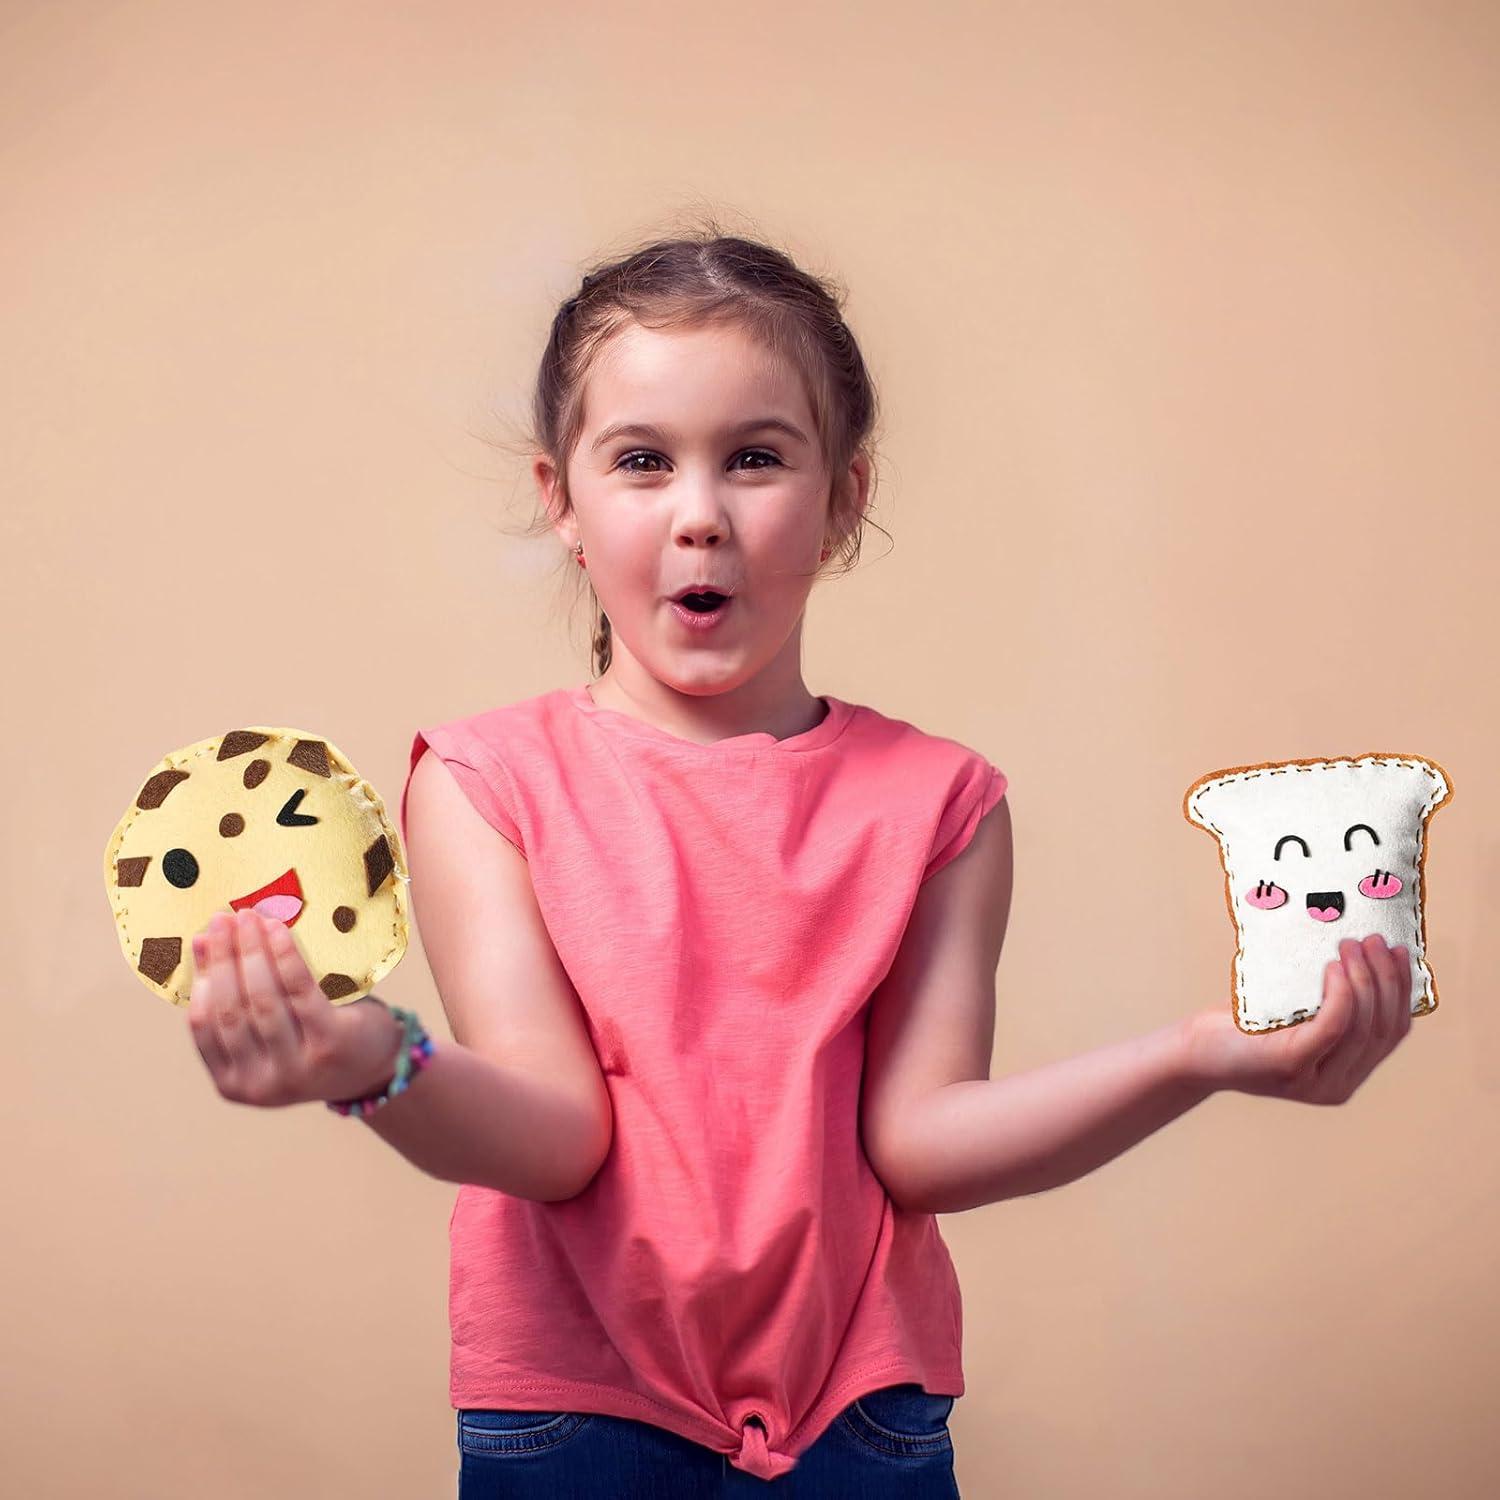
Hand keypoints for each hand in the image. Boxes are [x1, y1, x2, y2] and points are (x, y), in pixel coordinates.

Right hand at [186, 907, 401, 1107]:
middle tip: (222, 919)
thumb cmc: (311, 1040)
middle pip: (231, 1009)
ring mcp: (297, 1069)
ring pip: (263, 1000)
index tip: (202, 938)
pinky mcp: (331, 1043)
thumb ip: (235, 999)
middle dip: (224, 958)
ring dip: (251, 952)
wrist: (373, 1064)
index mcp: (232, 1084)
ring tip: (248, 918)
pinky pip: (300, 991)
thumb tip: (203, 942)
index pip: (203, 1024)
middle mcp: (261, 1085)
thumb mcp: (266, 1032)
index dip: (202, 976)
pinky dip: (285, 956)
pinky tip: (276, 930)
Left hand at [1183, 933, 1414, 1102]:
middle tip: (1375, 940)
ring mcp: (1314, 1080)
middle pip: (1382, 1029)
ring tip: (1353, 944)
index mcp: (1345, 1077)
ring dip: (1364, 979)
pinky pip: (1332, 1026)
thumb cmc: (1241, 1028)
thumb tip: (1357, 954)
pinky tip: (1333, 967)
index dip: (1400, 991)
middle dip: (1385, 979)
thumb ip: (1324, 1006)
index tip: (1399, 953)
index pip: (1392, 1033)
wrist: (1193, 1054)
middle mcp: (1336, 1086)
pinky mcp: (1290, 1064)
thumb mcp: (1293, 1018)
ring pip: (1361, 1026)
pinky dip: (1341, 994)